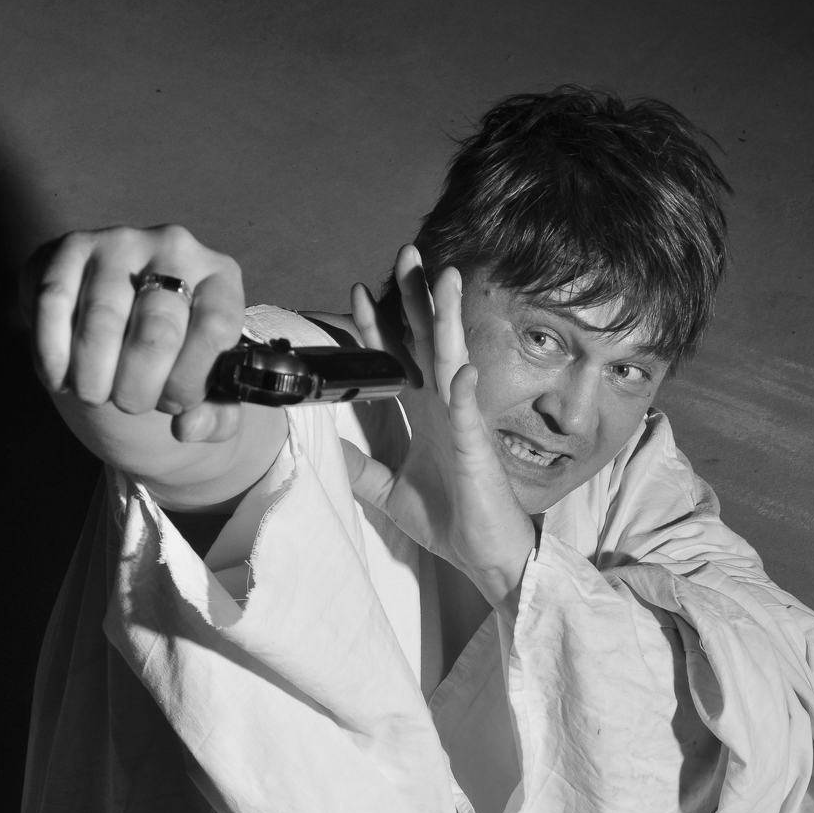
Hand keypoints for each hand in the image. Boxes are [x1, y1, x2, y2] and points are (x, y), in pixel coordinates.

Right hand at [22, 224, 246, 442]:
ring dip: (95, 379)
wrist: (117, 314)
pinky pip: (54, 304)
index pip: (215, 331)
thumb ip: (214, 416)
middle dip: (139, 390)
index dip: (189, 383)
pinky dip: (54, 356)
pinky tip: (60, 379)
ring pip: (103, 322)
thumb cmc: (170, 354)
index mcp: (221, 278)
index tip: (173, 406)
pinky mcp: (70, 248)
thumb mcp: (204, 384)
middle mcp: (176, 248)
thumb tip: (190, 428)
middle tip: (130, 405)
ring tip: (96, 394)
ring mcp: (121, 243)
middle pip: (158, 332)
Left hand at [341, 246, 535, 610]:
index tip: (356, 293)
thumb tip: (326, 447)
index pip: (399, 359)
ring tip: (444, 280)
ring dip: (448, 320)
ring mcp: (464, 426)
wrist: (487, 559)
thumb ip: (362, 468)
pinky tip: (458, 366)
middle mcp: (446, 410)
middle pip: (429, 342)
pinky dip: (463, 389)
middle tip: (407, 253)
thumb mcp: (390, 493)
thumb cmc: (452, 523)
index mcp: (427, 416)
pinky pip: (469, 415)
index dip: (379, 326)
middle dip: (417, 299)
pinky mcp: (477, 451)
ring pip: (453, 361)